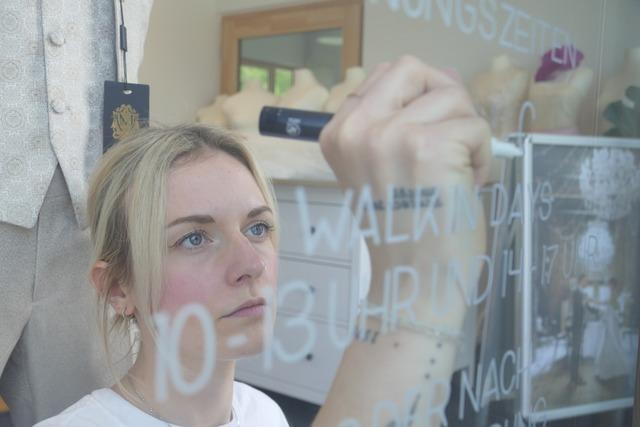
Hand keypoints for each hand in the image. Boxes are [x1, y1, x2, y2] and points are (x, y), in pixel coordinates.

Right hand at [319, 56, 490, 324]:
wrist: (413, 283)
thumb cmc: (404, 230)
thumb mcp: (385, 166)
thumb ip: (404, 118)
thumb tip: (444, 75)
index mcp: (339, 134)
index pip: (385, 77)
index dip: (418, 100)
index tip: (426, 137)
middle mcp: (357, 130)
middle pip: (413, 68)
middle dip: (444, 99)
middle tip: (450, 141)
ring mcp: (390, 136)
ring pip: (452, 96)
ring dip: (467, 133)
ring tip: (457, 173)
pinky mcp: (428, 147)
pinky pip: (475, 126)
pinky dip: (483, 155)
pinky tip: (468, 185)